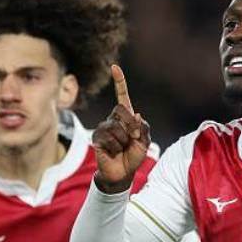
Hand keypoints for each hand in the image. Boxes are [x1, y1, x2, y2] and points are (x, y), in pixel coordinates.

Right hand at [92, 65, 150, 192]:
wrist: (122, 173)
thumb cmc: (133, 156)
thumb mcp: (144, 141)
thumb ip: (143, 128)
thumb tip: (135, 114)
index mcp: (126, 117)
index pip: (122, 96)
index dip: (119, 82)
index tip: (115, 67)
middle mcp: (113, 119)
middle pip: (121, 110)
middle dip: (131, 126)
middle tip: (132, 140)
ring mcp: (103, 128)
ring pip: (116, 127)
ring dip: (124, 141)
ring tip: (121, 149)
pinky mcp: (97, 138)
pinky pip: (109, 138)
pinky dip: (116, 147)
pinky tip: (113, 152)